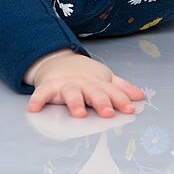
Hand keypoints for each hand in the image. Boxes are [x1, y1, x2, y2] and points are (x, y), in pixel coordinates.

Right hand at [25, 49, 145, 116]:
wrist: (58, 60)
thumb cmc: (85, 76)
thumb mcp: (104, 79)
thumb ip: (121, 89)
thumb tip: (140, 96)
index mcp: (99, 84)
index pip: (113, 92)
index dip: (121, 101)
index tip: (130, 110)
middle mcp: (84, 84)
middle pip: (94, 93)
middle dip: (101, 102)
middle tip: (108, 113)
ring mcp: (67, 84)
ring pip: (71, 93)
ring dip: (75, 102)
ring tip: (79, 113)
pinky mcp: (49, 86)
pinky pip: (42, 93)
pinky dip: (38, 99)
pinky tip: (34, 108)